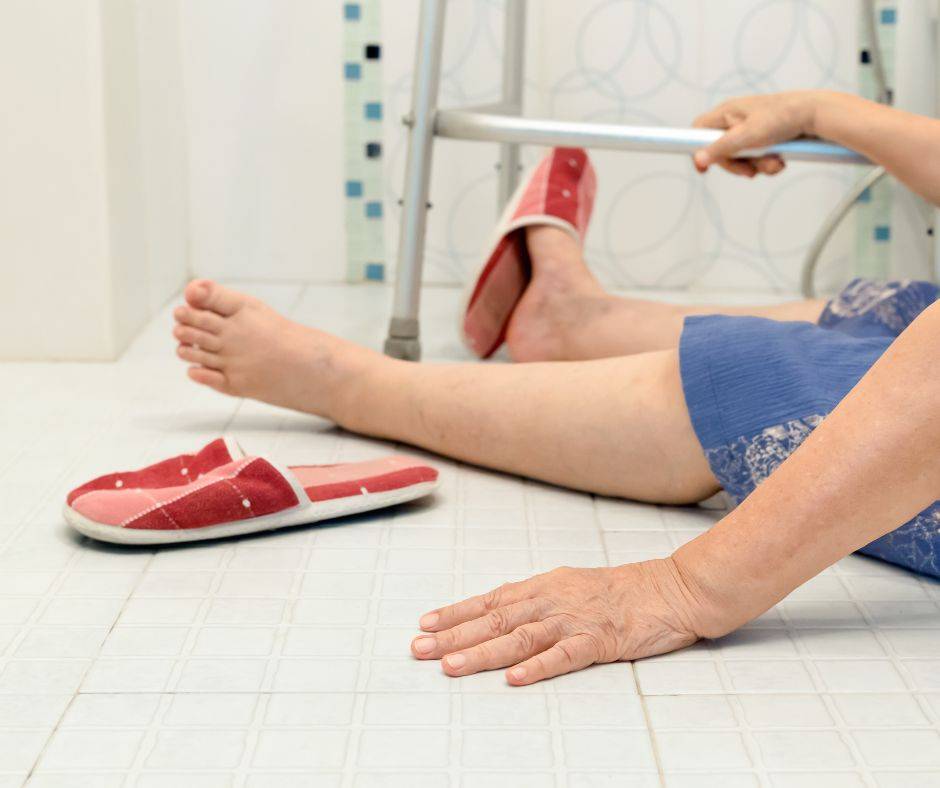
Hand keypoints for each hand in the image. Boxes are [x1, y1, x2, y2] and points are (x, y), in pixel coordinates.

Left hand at [410, 558, 710, 685]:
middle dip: (454, 635)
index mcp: (544, 586)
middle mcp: (552, 600)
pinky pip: (564, 656)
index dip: (456, 612)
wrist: (670, 589)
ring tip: (451, 666)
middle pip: (495, 619)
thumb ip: (536, 598)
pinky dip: (537, 667)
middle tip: (419, 648)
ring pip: (520, 638)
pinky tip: (514, 678)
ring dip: (482, 652)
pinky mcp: (600, 641)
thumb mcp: (570, 584)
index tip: (426, 623)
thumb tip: (499, 609)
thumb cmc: (620, 590)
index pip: (490, 600)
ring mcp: (575, 620)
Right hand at [692, 91, 821, 177]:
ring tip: (773, 163)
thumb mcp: (747, 136)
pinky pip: (756, 158)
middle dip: (736, 165)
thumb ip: (720, 149)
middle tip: (749, 171)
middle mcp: (736, 120)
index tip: (703, 168)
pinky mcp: (765, 138)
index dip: (697, 149)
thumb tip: (698, 159)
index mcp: (727, 112)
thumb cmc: (782, 117)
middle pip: (720, 151)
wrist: (816, 114)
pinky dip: (767, 164)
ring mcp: (751, 130)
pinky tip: (779, 161)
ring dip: (756, 166)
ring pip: (741, 157)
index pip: (699, 130)